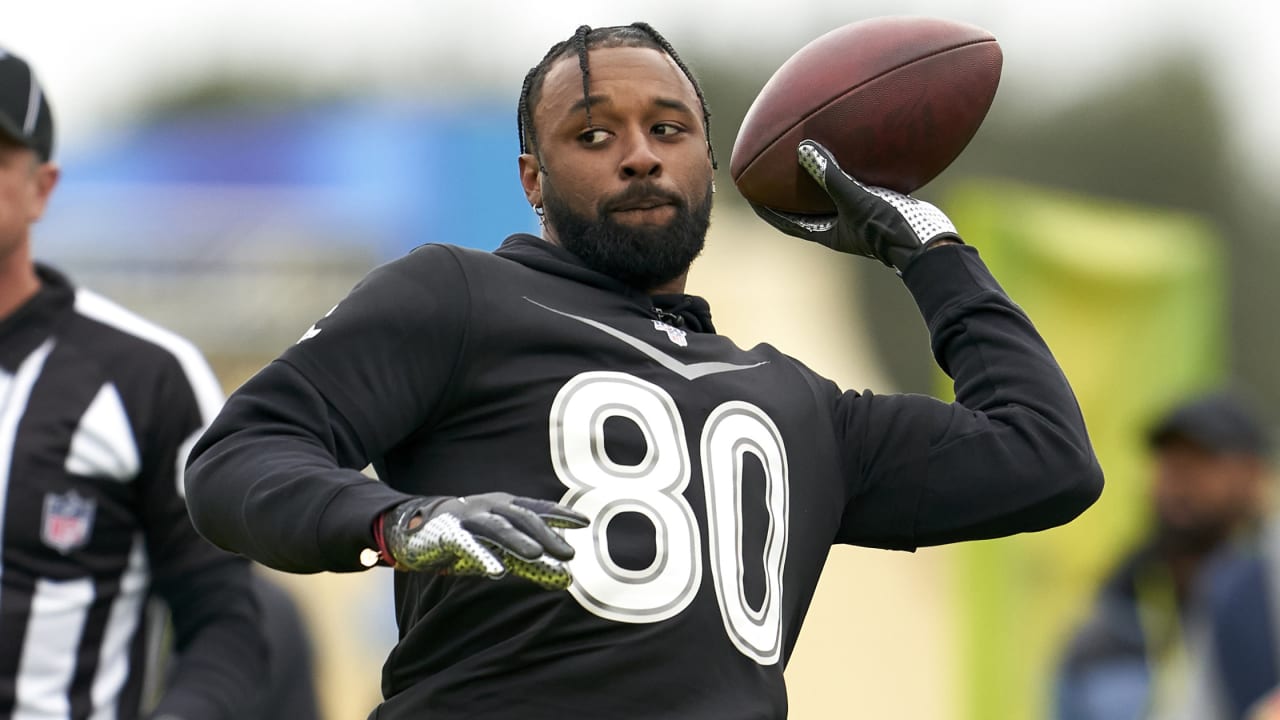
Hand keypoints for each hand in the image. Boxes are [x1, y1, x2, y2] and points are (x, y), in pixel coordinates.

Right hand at [376, 493, 588, 589]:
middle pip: (523, 518)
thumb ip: (532, 563)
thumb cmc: (468, 538)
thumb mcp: (502, 549)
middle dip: (546, 535)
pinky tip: (498, 572)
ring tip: (537, 556)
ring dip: (518, 540)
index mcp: (505, 506)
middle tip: (568, 554)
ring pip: (498, 527)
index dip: (560, 514)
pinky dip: (483, 556)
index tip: (584, 522)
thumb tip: (567, 580)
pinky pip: (468, 544)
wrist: (415, 530)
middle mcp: (490, 506)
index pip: (536, 509)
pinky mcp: (448, 532)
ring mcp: (469, 517)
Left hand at [750, 139, 962, 270]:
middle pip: (803, 208)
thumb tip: (804, 149)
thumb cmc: (891, 228)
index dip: (764, 207)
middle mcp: (840, 227)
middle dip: (787, 191)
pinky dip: (851, 171)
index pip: (784, 220)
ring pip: (830, 198)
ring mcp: (860, 219)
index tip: (747, 189)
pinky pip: (857, 186)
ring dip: (818, 181)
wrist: (931, 246)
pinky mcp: (880, 209)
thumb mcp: (857, 199)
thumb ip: (831, 175)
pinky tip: (857, 149)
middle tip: (770, 171)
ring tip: (809, 157)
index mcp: (827, 231)